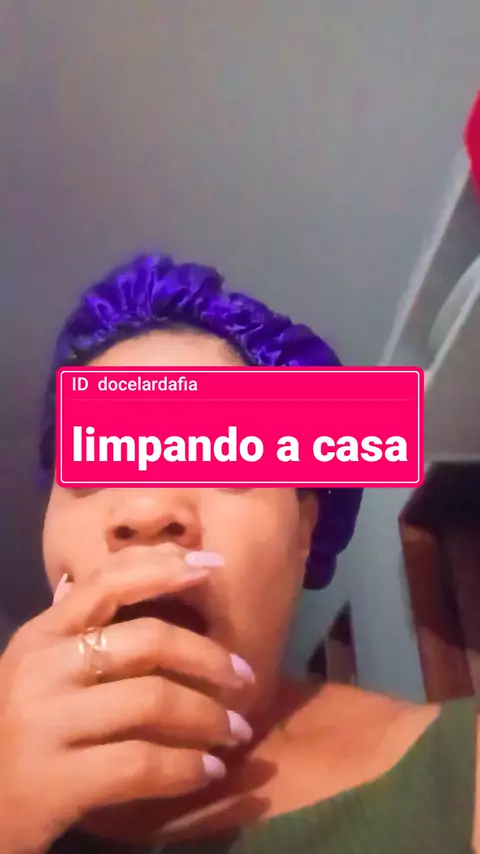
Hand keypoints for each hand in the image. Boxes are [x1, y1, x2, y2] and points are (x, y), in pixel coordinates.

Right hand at [0, 554, 253, 852]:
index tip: (214, 566)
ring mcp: (46, 723)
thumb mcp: (30, 669)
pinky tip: (208, 770)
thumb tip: (95, 577)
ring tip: (237, 732)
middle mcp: (42, 668)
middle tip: (245, 677)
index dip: (166, 567)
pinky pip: (141, 764)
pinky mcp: (55, 780)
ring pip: (153, 701)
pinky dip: (186, 767)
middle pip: (147, 640)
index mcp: (41, 635)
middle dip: (209, 657)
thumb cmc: (11, 730)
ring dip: (209, 717)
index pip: (108, 581)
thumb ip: (66, 628)